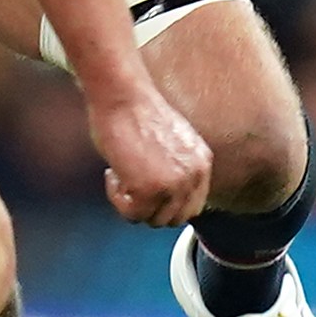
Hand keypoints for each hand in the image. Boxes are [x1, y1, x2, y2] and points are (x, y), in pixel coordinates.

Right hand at [87, 83, 213, 226]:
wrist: (123, 96)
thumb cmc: (138, 113)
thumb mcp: (173, 144)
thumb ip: (178, 169)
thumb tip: (165, 200)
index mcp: (202, 163)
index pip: (192, 208)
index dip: (166, 206)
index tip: (146, 193)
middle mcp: (194, 176)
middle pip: (173, 219)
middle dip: (149, 209)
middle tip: (129, 186)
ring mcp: (174, 184)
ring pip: (151, 220)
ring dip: (132, 203)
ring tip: (121, 174)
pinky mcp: (149, 189)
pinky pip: (131, 214)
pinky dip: (117, 199)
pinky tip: (113, 173)